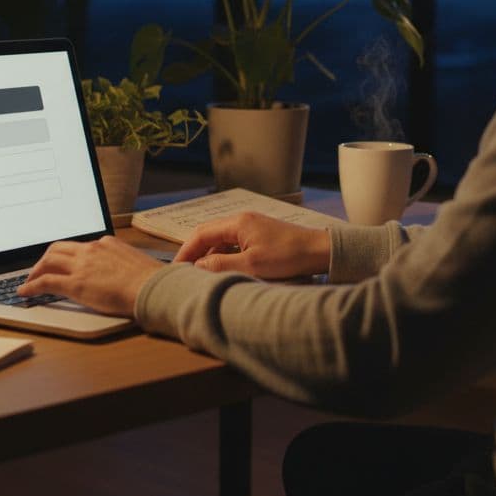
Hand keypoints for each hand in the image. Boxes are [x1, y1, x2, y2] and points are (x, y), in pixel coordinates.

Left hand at [17, 236, 163, 316]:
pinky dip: (32, 286)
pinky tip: (25, 292)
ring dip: (36, 270)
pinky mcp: (75, 283)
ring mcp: (82, 265)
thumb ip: (125, 262)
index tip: (63, 262)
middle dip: (45, 259)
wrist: (153, 289)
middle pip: (58, 248)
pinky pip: (46, 282)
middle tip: (40, 270)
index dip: (67, 255)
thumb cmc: (152, 282)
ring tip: (30, 281)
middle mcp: (92, 249)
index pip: (80, 246)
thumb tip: (129, 270)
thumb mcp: (137, 264)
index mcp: (107, 243)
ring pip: (48, 260)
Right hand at [172, 212, 330, 278]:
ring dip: (210, 255)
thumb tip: (197, 268)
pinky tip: (225, 269)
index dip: (185, 252)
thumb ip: (221, 265)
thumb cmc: (288, 257)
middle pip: (209, 234)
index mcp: (237, 222)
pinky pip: (234, 243)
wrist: (319, 251)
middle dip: (195, 253)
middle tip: (185, 273)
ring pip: (221, 239)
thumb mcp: (251, 265)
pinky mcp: (261, 235)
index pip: (200, 234)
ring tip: (202, 275)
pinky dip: (224, 255)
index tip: (175, 269)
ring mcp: (252, 226)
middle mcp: (242, 220)